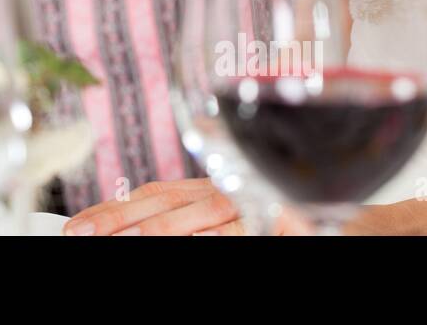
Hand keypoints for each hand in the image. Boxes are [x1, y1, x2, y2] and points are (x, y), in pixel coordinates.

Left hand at [63, 179, 303, 235]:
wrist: (348, 222)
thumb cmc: (281, 221)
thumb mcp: (226, 219)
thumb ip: (188, 220)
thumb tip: (131, 227)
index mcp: (209, 187)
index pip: (153, 194)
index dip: (114, 207)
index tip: (78, 225)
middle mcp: (228, 187)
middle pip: (167, 200)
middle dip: (121, 218)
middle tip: (83, 233)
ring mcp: (257, 200)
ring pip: (204, 213)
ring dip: (164, 227)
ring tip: (129, 239)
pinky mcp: (287, 216)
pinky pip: (246, 228)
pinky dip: (221, 234)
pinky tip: (201, 240)